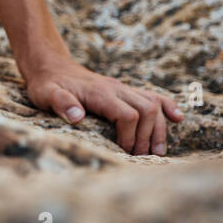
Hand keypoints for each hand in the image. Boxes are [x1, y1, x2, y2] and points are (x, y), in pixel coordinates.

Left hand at [22, 55, 183, 155]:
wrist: (50, 66)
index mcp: (100, 93)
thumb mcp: (45, 93)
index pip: (128, 114)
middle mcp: (116, 89)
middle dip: (147, 136)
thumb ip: (60, 103)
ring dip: (158, 128)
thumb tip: (77, 117)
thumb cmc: (47, 84)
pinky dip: (166, 106)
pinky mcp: (124, 91)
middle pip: (146, 110)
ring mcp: (122, 89)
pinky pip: (152, 95)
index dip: (130, 136)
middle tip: (139, 156)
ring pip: (153, 104)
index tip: (123, 151)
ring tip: (156, 151)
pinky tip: (176, 118)